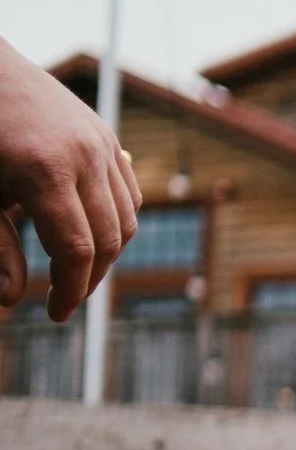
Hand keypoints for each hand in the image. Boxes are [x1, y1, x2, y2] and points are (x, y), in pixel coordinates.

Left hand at [0, 36, 138, 323]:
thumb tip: (12, 300)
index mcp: (45, 170)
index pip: (77, 250)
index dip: (69, 290)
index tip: (54, 313)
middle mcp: (85, 155)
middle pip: (111, 239)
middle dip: (89, 277)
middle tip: (62, 297)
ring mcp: (102, 142)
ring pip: (127, 217)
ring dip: (107, 251)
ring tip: (75, 266)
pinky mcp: (106, 135)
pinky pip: (128, 190)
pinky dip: (117, 218)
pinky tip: (90, 228)